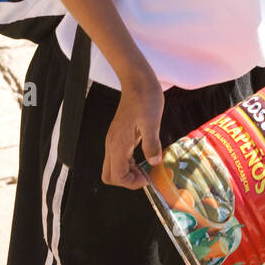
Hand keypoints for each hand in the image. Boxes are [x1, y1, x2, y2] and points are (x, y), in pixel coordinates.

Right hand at [102, 70, 164, 189]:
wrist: (137, 82)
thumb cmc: (145, 98)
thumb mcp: (152, 122)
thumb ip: (151, 144)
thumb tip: (155, 162)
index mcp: (118, 143)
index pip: (116, 175)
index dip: (131, 183)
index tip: (147, 178)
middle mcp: (112, 144)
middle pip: (110, 175)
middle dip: (126, 181)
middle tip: (145, 175)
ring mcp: (114, 140)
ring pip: (114, 168)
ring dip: (128, 173)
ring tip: (147, 169)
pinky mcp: (119, 136)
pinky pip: (120, 158)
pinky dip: (129, 164)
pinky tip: (144, 158)